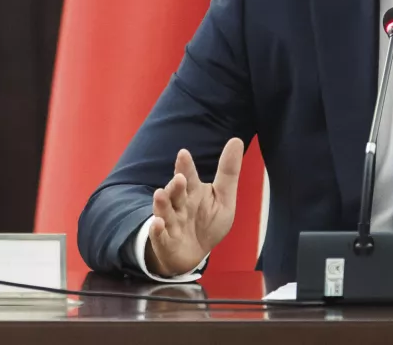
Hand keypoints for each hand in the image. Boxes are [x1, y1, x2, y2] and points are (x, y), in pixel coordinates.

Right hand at [145, 137, 243, 275]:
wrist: (195, 253)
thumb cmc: (208, 222)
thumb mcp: (223, 197)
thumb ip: (228, 171)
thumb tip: (236, 139)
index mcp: (192, 192)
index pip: (188, 176)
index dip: (185, 166)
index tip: (184, 153)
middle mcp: (179, 204)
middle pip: (175, 193)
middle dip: (175, 185)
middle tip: (179, 178)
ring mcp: (170, 223)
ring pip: (164, 211)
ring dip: (162, 204)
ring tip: (160, 194)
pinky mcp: (165, 242)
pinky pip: (159, 236)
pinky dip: (156, 230)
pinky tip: (157, 224)